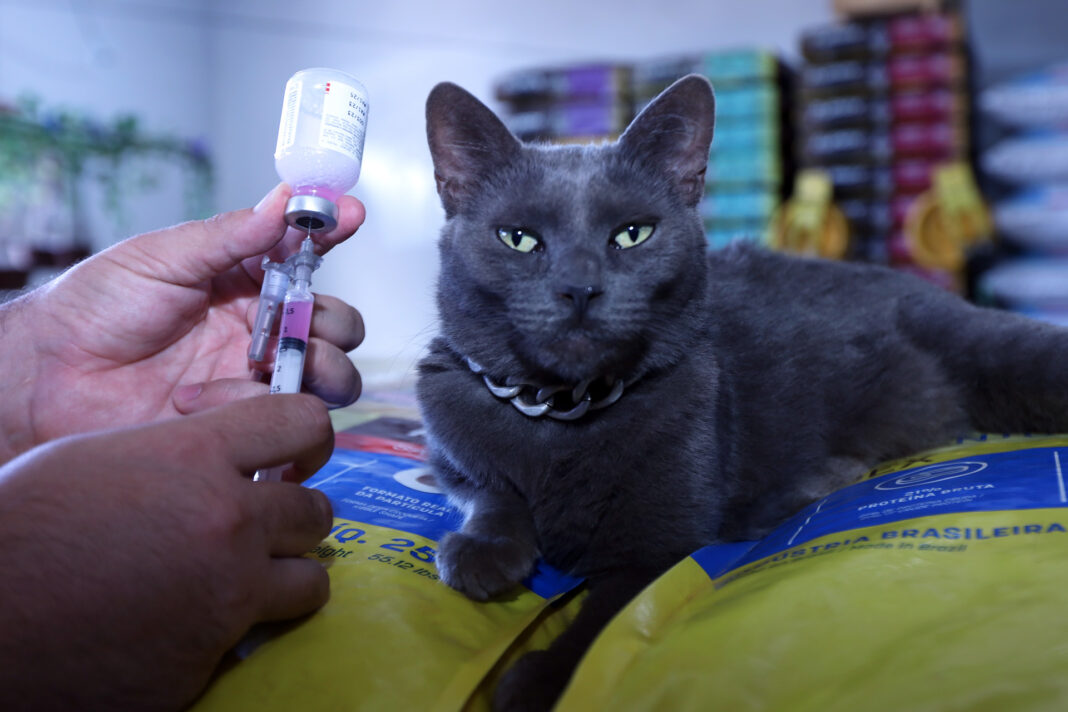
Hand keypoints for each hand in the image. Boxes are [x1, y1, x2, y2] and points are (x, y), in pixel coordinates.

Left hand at [0, 183, 365, 460]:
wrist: (50, 379)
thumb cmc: (95, 308)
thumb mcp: (162, 256)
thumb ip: (231, 235)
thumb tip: (286, 200)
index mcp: (245, 281)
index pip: (308, 255)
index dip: (334, 233)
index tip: (349, 215)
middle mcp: (262, 329)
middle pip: (338, 326)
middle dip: (335, 321)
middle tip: (304, 320)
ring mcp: (257, 378)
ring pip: (333, 377)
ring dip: (320, 367)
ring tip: (274, 363)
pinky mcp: (244, 422)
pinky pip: (288, 418)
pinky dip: (257, 405)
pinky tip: (204, 396)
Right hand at [0, 393, 334, 710]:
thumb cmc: (24, 528)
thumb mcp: (100, 458)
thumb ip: (180, 454)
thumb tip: (226, 461)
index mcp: (196, 457)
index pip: (303, 421)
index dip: (307, 436)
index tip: (297, 454)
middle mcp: (227, 522)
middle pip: (315, 510)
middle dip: (292, 517)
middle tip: (261, 526)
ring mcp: (226, 595)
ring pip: (310, 580)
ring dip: (285, 576)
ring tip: (243, 578)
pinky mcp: (210, 658)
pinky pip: (251, 637)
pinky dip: (227, 630)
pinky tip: (184, 624)